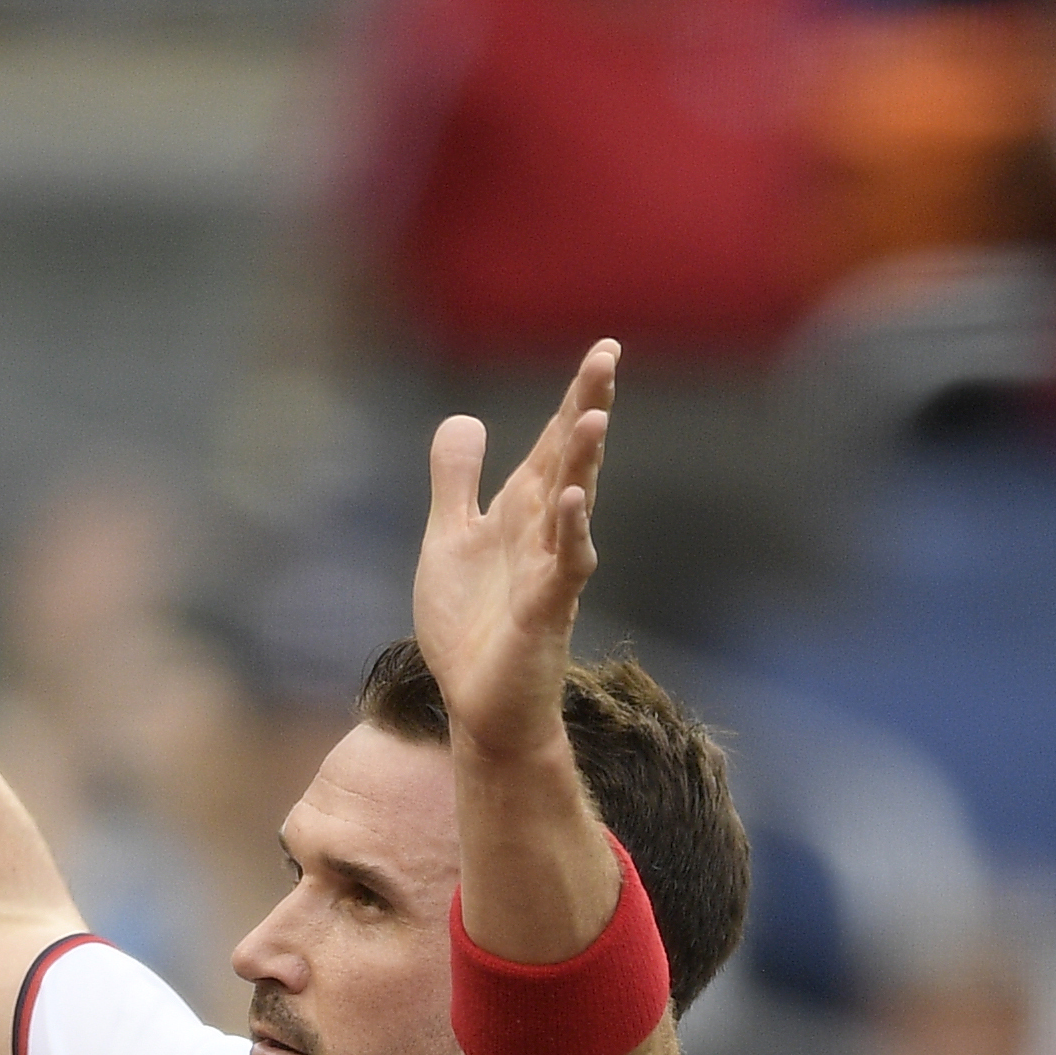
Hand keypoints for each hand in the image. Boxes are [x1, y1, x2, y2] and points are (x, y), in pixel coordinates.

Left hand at [411, 341, 615, 763]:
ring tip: (592, 414)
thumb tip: (464, 418)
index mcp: (521, 511)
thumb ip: (456, 482)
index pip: (553, 442)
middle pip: (569, 459)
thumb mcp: (448, 540)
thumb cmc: (471, 627)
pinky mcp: (544, 611)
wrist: (479, 705)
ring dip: (582, 461)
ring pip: (571, 505)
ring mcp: (549, 570)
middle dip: (586, 408)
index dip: (574, 397)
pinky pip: (563, 566)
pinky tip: (574, 501)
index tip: (603, 348)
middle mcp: (543, 532)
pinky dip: (569, 533)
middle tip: (607, 356)